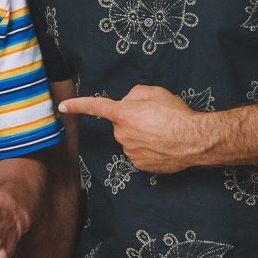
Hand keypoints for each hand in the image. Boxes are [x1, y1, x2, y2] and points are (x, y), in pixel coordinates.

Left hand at [59, 85, 207, 174]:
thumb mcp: (155, 92)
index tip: (63, 106)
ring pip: (131, 139)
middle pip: (122, 124)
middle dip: (133, 120)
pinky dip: (149, 149)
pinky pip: (139, 153)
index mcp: (122, 114)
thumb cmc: (176, 114)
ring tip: (164, 132)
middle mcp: (122, 134)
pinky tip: (163, 145)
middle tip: (156, 118)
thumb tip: (128, 103)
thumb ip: (134, 94)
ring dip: (142, 135)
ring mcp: (130, 152)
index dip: (77, 105)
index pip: (95, 107)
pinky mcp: (140, 165)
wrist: (194, 140)